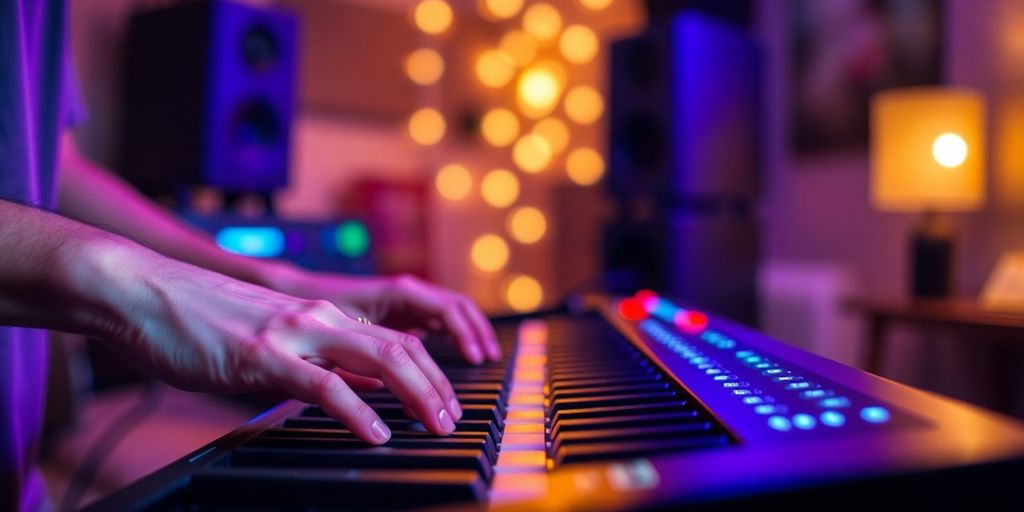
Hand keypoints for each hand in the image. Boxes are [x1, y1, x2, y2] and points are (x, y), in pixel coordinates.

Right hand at [88, 242, 461, 443]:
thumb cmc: (201, 320)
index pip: (394, 340)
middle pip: (399, 347)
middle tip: (453, 419)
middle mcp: (317, 318)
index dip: (429, 371)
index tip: (446, 402)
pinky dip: (357, 409)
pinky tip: (374, 432)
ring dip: (415, 393)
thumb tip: (355, 389)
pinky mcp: (262, 357)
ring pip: (376, 357)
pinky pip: (322, 384)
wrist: (144, 293)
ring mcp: (292, 334)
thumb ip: (315, 360)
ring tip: (435, 424)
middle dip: (436, 384)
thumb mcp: (272, 339)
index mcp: (320, 315)